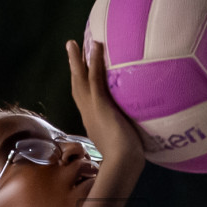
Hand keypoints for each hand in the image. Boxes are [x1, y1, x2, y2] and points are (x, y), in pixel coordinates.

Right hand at [66, 39, 144, 177]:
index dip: (81, 85)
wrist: (122, 164)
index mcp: (93, 122)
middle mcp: (88, 114)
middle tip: (71, 49)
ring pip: (80, 79)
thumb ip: (125, 136)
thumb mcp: (122, 144)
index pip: (84, 99)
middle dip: (73, 67)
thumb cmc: (126, 160)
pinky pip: (95, 78)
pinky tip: (95, 46)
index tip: (80, 72)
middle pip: (77, 86)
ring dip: (77, 59)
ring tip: (74, 42)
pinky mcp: (100, 105)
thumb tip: (135, 136)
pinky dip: (94, 61)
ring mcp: (92, 108)